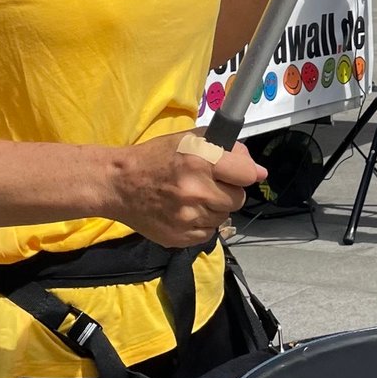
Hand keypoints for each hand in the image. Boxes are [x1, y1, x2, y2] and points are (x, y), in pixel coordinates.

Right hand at [115, 132, 265, 247]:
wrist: (119, 184)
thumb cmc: (157, 158)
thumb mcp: (190, 140)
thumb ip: (227, 149)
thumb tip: (257, 170)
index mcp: (200, 161)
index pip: (247, 174)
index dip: (245, 173)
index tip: (238, 173)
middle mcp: (196, 190)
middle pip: (238, 199)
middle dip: (229, 191)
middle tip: (210, 185)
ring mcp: (188, 217)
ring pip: (223, 217)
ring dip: (215, 208)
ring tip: (194, 198)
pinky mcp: (180, 237)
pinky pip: (208, 233)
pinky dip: (202, 224)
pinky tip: (185, 212)